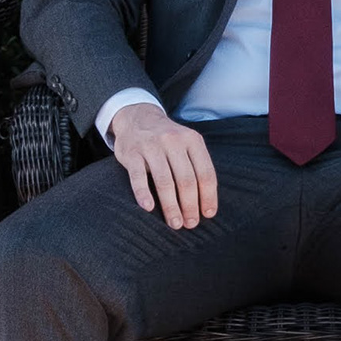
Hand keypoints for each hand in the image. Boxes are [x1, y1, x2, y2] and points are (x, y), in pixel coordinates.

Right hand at [108, 102, 221, 228]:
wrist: (138, 117)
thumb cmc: (168, 140)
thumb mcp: (187, 144)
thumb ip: (197, 166)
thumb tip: (207, 204)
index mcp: (193, 140)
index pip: (206, 173)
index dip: (208, 196)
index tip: (208, 214)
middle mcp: (173, 141)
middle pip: (186, 179)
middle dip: (190, 205)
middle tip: (191, 224)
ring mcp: (151, 146)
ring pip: (164, 181)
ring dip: (171, 206)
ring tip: (175, 223)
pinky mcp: (131, 153)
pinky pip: (138, 177)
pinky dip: (143, 194)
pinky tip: (148, 208)